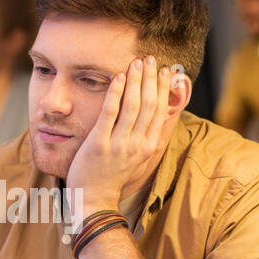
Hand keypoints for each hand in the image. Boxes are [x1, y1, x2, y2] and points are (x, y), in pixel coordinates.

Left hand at [66, 55, 172, 217]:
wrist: (94, 200)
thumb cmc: (113, 177)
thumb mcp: (137, 158)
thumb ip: (147, 137)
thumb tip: (158, 115)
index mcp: (148, 146)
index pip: (160, 111)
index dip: (163, 88)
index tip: (164, 70)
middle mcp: (137, 144)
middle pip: (149, 104)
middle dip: (151, 78)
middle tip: (150, 58)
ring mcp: (119, 144)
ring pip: (133, 105)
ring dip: (136, 80)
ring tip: (136, 62)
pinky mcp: (99, 144)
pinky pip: (110, 113)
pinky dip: (116, 93)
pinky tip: (118, 77)